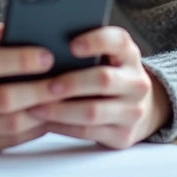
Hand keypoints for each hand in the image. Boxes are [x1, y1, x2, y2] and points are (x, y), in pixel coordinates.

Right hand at [0, 14, 66, 153]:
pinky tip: (48, 116)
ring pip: (9, 125)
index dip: (21, 60)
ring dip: (41, 113)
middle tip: (66, 81)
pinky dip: (32, 130)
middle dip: (40, 90)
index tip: (48, 56)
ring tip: (63, 99)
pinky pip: (7, 141)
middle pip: (4, 99)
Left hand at [28, 26, 171, 148]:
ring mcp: (132, 111)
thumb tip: (43, 50)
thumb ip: (85, 50)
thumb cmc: (109, 74)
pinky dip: (62, 126)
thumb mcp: (107, 57)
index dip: (96, 41)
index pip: (118, 41)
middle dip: (71, 83)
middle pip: (104, 80)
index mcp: (129, 55)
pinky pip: (87, 132)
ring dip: (60, 110)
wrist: (140, 108)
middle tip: (46, 85)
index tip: (72, 45)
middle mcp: (136, 82)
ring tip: (36, 107)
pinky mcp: (122, 135)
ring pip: (93, 112)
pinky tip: (46, 121)